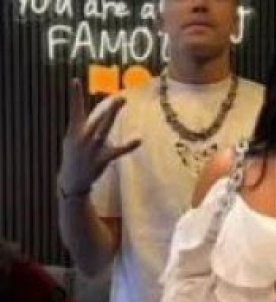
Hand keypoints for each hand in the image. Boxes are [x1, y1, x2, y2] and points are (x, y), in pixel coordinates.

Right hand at [59, 79, 141, 196]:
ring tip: (122, 100)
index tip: (75, 80)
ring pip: (105, 128)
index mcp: (75, 131)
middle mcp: (84, 137)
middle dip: (108, 107)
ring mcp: (93, 148)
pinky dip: (128, 145)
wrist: (72, 180)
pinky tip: (139, 139)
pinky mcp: (101, 159)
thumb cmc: (73, 156)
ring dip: (113, 114)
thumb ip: (81, 125)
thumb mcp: (71, 139)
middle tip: (119, 96)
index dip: (75, 96)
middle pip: (98, 118)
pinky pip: (117, 151)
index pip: (75, 109)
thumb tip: (92, 115)